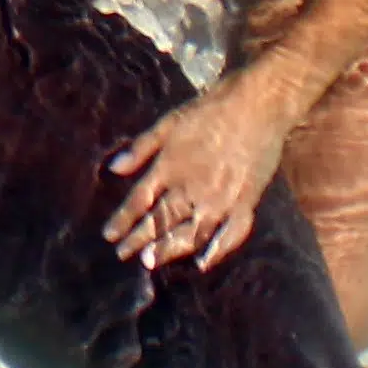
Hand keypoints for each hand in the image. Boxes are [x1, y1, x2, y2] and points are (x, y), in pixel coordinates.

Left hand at [105, 79, 289, 275]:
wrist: (257, 104)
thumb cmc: (210, 109)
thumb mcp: (168, 123)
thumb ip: (141, 148)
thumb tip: (112, 169)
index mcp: (169, 167)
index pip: (139, 202)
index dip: (122, 220)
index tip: (109, 236)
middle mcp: (191, 188)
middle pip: (160, 221)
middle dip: (140, 240)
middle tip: (123, 256)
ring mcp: (220, 199)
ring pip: (189, 234)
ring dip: (168, 250)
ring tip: (150, 263)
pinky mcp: (245, 203)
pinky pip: (230, 234)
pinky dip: (217, 251)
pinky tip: (203, 263)